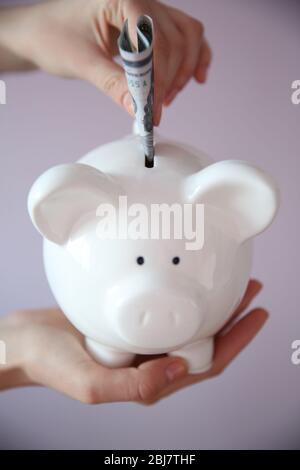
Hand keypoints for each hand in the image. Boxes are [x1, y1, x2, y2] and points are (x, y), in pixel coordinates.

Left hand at [0, 0, 211, 123]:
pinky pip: (184, 37)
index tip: (151, 109)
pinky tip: (197, 78)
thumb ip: (114, 85)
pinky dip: (194, 58)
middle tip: (155, 110)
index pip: (153, 40)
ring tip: (165, 99)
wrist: (40, 31)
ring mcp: (149, 11)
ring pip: (187, 37)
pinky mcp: (151, 26)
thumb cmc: (54, 36)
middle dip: (170, 79)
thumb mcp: (83, 63)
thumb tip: (140, 110)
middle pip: (175, 40)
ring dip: (184, 71)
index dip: (156, 78)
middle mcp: (140, 1)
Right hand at [0, 279, 266, 403]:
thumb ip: (137, 385)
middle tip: (251, 290)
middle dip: (232, 319)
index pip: (206, 363)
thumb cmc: (51, 363)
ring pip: (188, 323)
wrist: (25, 340)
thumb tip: (181, 369)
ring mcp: (141, 340)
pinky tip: (187, 278)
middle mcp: (151, 360)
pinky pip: (165, 309)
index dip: (237, 343)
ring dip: (213, 305)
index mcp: (150, 379)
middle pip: (204, 340)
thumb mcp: (91, 384)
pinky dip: (183, 295)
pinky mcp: (128, 322)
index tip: (258, 315)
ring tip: (231, 282)